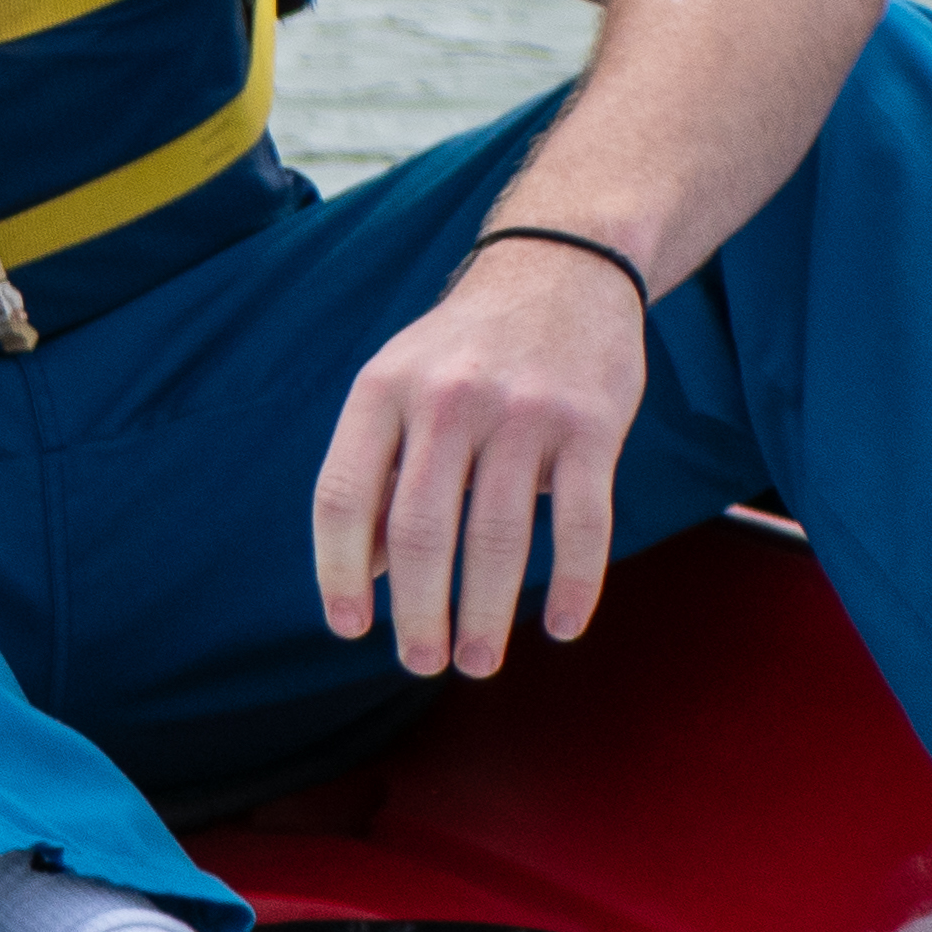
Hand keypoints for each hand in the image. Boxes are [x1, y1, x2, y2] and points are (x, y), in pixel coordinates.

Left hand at [310, 232, 649, 676]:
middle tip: (422, 663)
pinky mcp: (593, 426)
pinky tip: (563, 625)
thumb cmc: (464, 347)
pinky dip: (574, 585)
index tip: (349, 628)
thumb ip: (377, 466)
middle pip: (418, 530)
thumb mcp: (397, 383)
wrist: (561, 268)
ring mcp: (523, 413)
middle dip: (418, 612)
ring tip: (479, 661)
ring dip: (486, 613)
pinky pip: (583, 524)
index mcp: (381, 390)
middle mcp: (446, 400)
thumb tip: (363, 571)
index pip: (342, 497)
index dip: (338, 571)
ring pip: (498, 538)